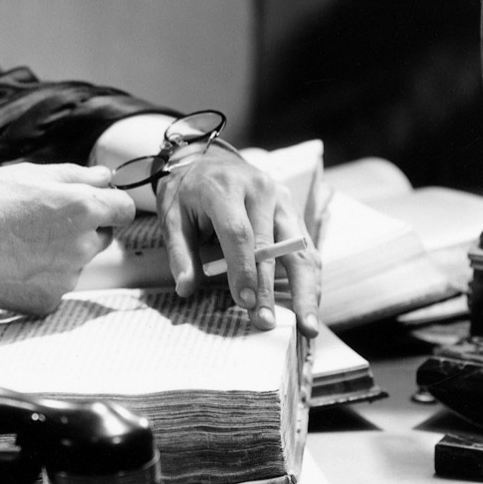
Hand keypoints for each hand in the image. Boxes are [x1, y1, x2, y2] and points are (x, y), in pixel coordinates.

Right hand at [0, 163, 136, 315]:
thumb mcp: (27, 173)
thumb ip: (73, 175)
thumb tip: (104, 177)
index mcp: (82, 207)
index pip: (124, 208)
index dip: (110, 203)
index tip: (96, 203)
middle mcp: (82, 245)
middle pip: (102, 236)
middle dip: (83, 228)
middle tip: (43, 221)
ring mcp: (67, 277)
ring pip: (78, 262)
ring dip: (62, 253)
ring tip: (21, 242)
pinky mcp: (49, 300)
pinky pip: (56, 285)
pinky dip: (42, 277)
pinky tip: (15, 264)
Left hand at [156, 146, 320, 333]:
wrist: (206, 158)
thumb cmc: (187, 191)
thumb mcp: (172, 216)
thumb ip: (180, 253)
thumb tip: (186, 289)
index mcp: (225, 188)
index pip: (239, 233)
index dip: (243, 269)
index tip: (245, 302)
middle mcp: (260, 190)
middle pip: (273, 245)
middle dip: (271, 289)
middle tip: (266, 322)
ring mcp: (282, 198)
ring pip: (299, 249)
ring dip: (305, 289)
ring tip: (307, 324)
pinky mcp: (293, 209)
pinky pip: (304, 247)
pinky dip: (309, 279)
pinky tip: (310, 305)